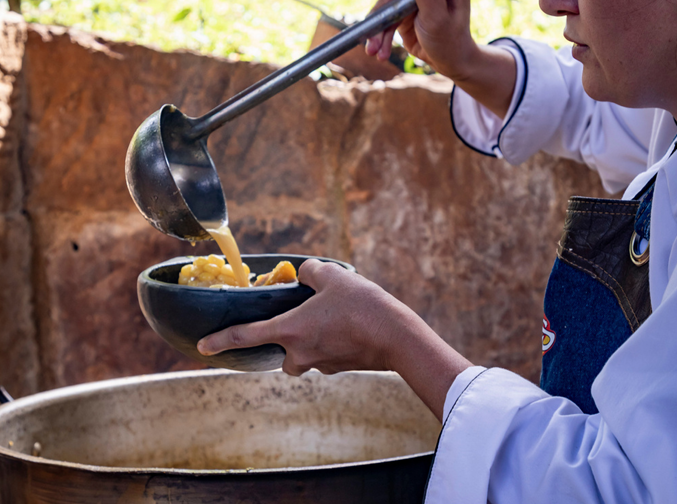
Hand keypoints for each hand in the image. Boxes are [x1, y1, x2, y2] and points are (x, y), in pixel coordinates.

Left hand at [197, 259, 472, 419]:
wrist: (396, 337)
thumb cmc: (362, 306)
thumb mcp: (333, 276)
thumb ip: (310, 271)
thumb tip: (305, 273)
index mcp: (290, 330)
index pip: (245, 336)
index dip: (220, 341)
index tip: (201, 348)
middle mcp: (301, 352)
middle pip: (280, 356)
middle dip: (284, 342)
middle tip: (300, 322)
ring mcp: (321, 363)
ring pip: (304, 357)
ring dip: (308, 344)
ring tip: (330, 321)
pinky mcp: (340, 368)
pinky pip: (325, 356)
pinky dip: (329, 344)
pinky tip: (347, 328)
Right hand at [364, 0, 516, 117]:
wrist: (451, 62)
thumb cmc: (449, 41)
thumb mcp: (437, 17)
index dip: (389, 2)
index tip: (379, 14)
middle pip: (390, 1)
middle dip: (377, 21)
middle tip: (371, 42)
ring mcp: (411, 3)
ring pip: (384, 13)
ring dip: (377, 34)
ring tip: (373, 52)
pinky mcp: (403, 17)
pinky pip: (385, 25)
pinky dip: (381, 39)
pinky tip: (381, 54)